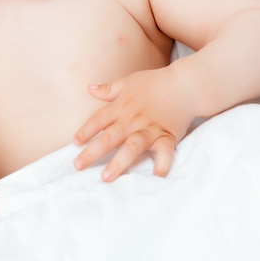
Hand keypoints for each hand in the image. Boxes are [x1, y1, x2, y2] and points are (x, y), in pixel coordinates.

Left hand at [73, 66, 194, 180]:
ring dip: (118, 162)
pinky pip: (164, 153)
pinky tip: (155, 178)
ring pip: (131, 147)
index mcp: (121, 106)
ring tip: (106, 177)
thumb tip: (89, 89)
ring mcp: (150, 129)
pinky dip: (161, 165)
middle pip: (109, 137)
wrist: (184, 84)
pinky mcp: (168, 136)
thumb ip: (108, 89)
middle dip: (92, 152)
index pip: (98, 120)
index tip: (75, 143)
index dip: (85, 131)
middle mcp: (133, 119)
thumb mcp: (128, 81)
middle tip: (78, 166)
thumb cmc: (155, 82)